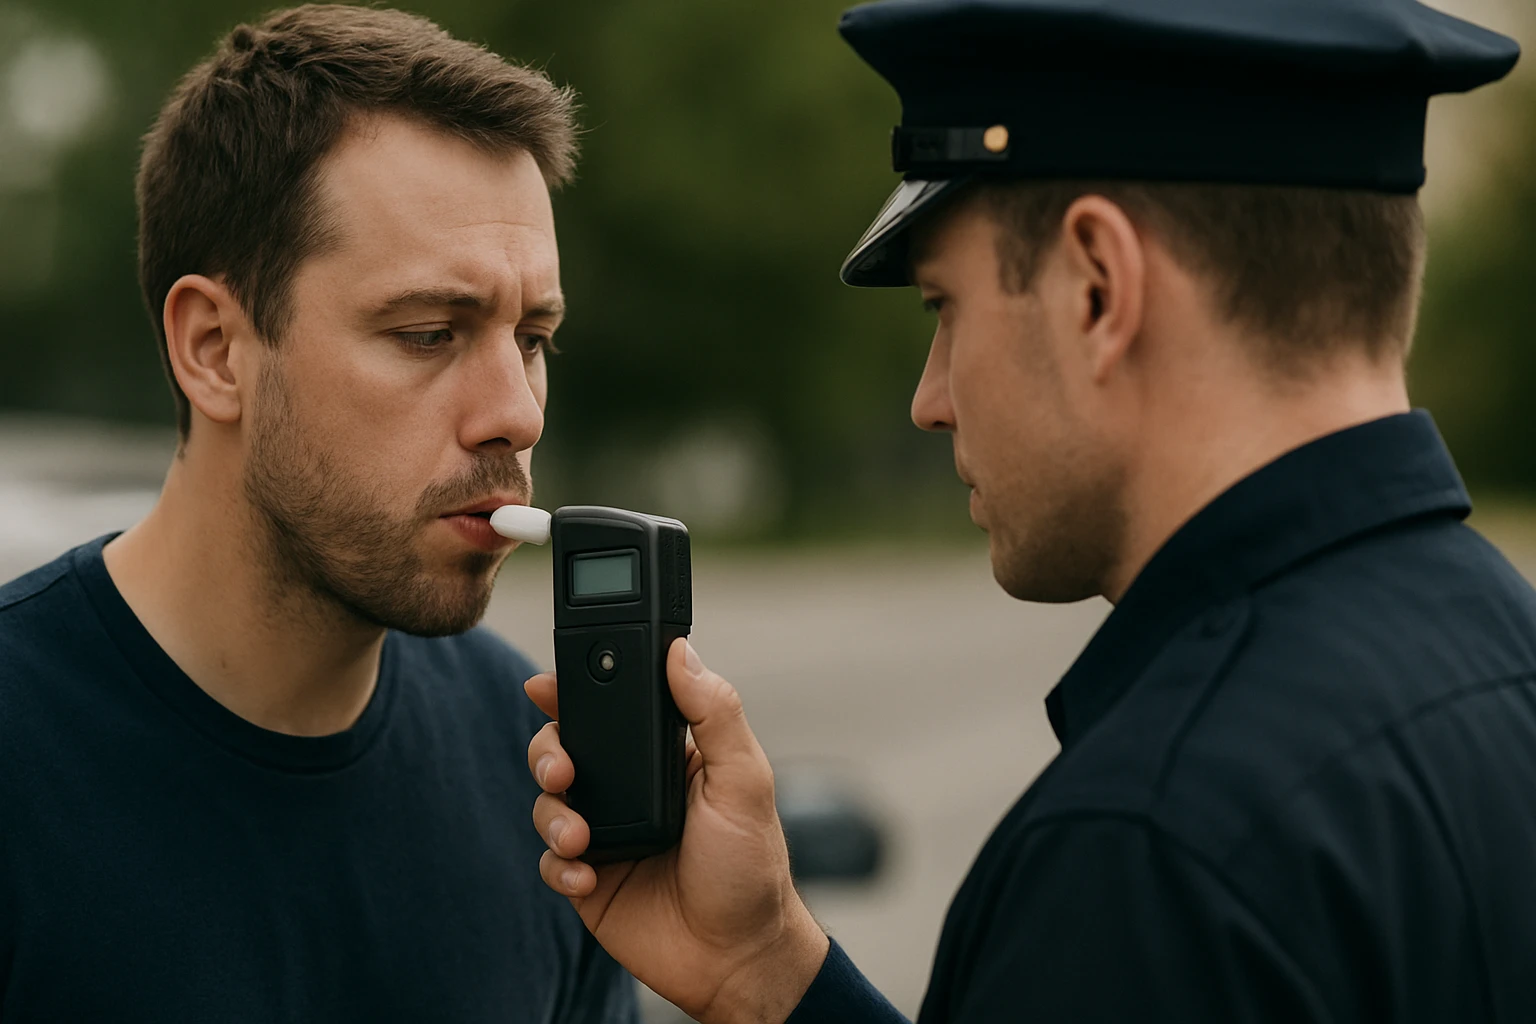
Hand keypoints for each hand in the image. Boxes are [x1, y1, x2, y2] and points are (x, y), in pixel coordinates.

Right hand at [525, 639, 828, 1023]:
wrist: (737, 957)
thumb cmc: (752, 868)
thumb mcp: (746, 781)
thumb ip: (716, 713)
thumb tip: (681, 652)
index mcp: (667, 755)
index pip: (614, 707)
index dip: (577, 690)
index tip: (547, 682)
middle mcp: (630, 787)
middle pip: (565, 746)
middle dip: (549, 750)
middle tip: (562, 770)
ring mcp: (606, 831)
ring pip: (548, 800)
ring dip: (552, 812)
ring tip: (579, 835)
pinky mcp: (587, 878)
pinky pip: (549, 860)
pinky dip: (558, 864)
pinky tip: (586, 875)